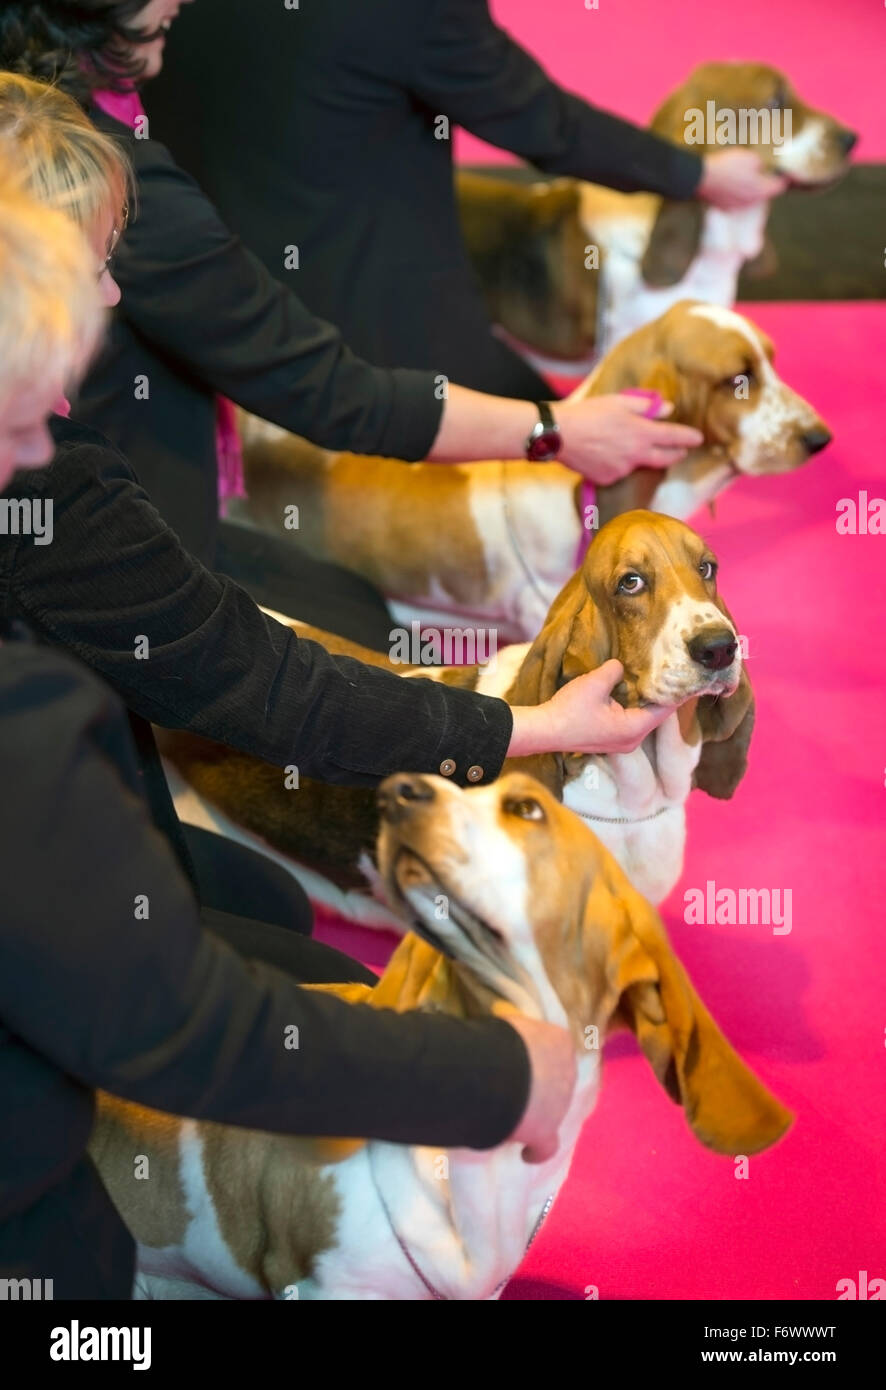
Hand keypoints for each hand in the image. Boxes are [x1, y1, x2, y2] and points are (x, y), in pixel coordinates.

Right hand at [497, 1009, 577, 1163]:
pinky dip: (536, 1150)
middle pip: (556, 1081)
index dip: (540, 1059)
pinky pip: (545, 1146)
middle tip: (515, 1090)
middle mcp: (567, 1072)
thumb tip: (505, 1032)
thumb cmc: (501, 1040)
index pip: (555, 1050)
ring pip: (551, 1111)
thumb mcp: (510, 1025)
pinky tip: (526, 1154)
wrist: (499, 1070)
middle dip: (540, 1087)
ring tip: (512, 1117)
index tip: (526, 1063)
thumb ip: (516, 1034)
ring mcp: (560, 1104)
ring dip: (536, 1113)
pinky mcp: (545, 1131)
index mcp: (560, 1042)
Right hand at [509, 660, 675, 758]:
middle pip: (656, 715)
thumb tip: (622, 667)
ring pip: (642, 718)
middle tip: (669, 672)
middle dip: (661, 694)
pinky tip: (629, 690)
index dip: (676, 692)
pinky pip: (630, 721)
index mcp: (634, 729)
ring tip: (651, 678)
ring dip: (645, 700)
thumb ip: (615, 671)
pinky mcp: (610, 740)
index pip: (666, 709)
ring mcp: (621, 743)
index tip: (686, 676)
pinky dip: (633, 706)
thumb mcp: (596, 682)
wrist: (543, 730)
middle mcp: (632, 740)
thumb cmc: (570, 710)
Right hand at [557, 394, 702, 483]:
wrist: (559, 435)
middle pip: (665, 459)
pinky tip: (605, 453)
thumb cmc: (589, 414)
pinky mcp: (608, 479)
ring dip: (640, 456)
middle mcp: (636, 455)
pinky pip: (620, 472)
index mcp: (642, 433)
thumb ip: (646, 406)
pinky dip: (619, 464)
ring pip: (639, 464)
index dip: (689, 438)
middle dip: (676, 454)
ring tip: (623, 443)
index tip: (699, 438)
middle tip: (680, 450)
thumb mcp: (619, 402)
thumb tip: (667, 410)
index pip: (674, 437)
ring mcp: (622, 470)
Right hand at [697, 150, 787, 209]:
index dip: (782, 178)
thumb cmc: (728, 166)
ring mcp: (737, 207)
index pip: (780, 187)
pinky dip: (735, 194)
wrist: (701, 177)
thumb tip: (761, 169)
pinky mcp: (725, 208)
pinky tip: (729, 183)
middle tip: (759, 172)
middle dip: (763, 184)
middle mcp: (751, 202)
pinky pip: (736, 201)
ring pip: (749, 198)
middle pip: (763, 194)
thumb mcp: (751, 158)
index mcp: (761, 190)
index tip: (782, 173)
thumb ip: (761, 165)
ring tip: (741, 176)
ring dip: (748, 189)